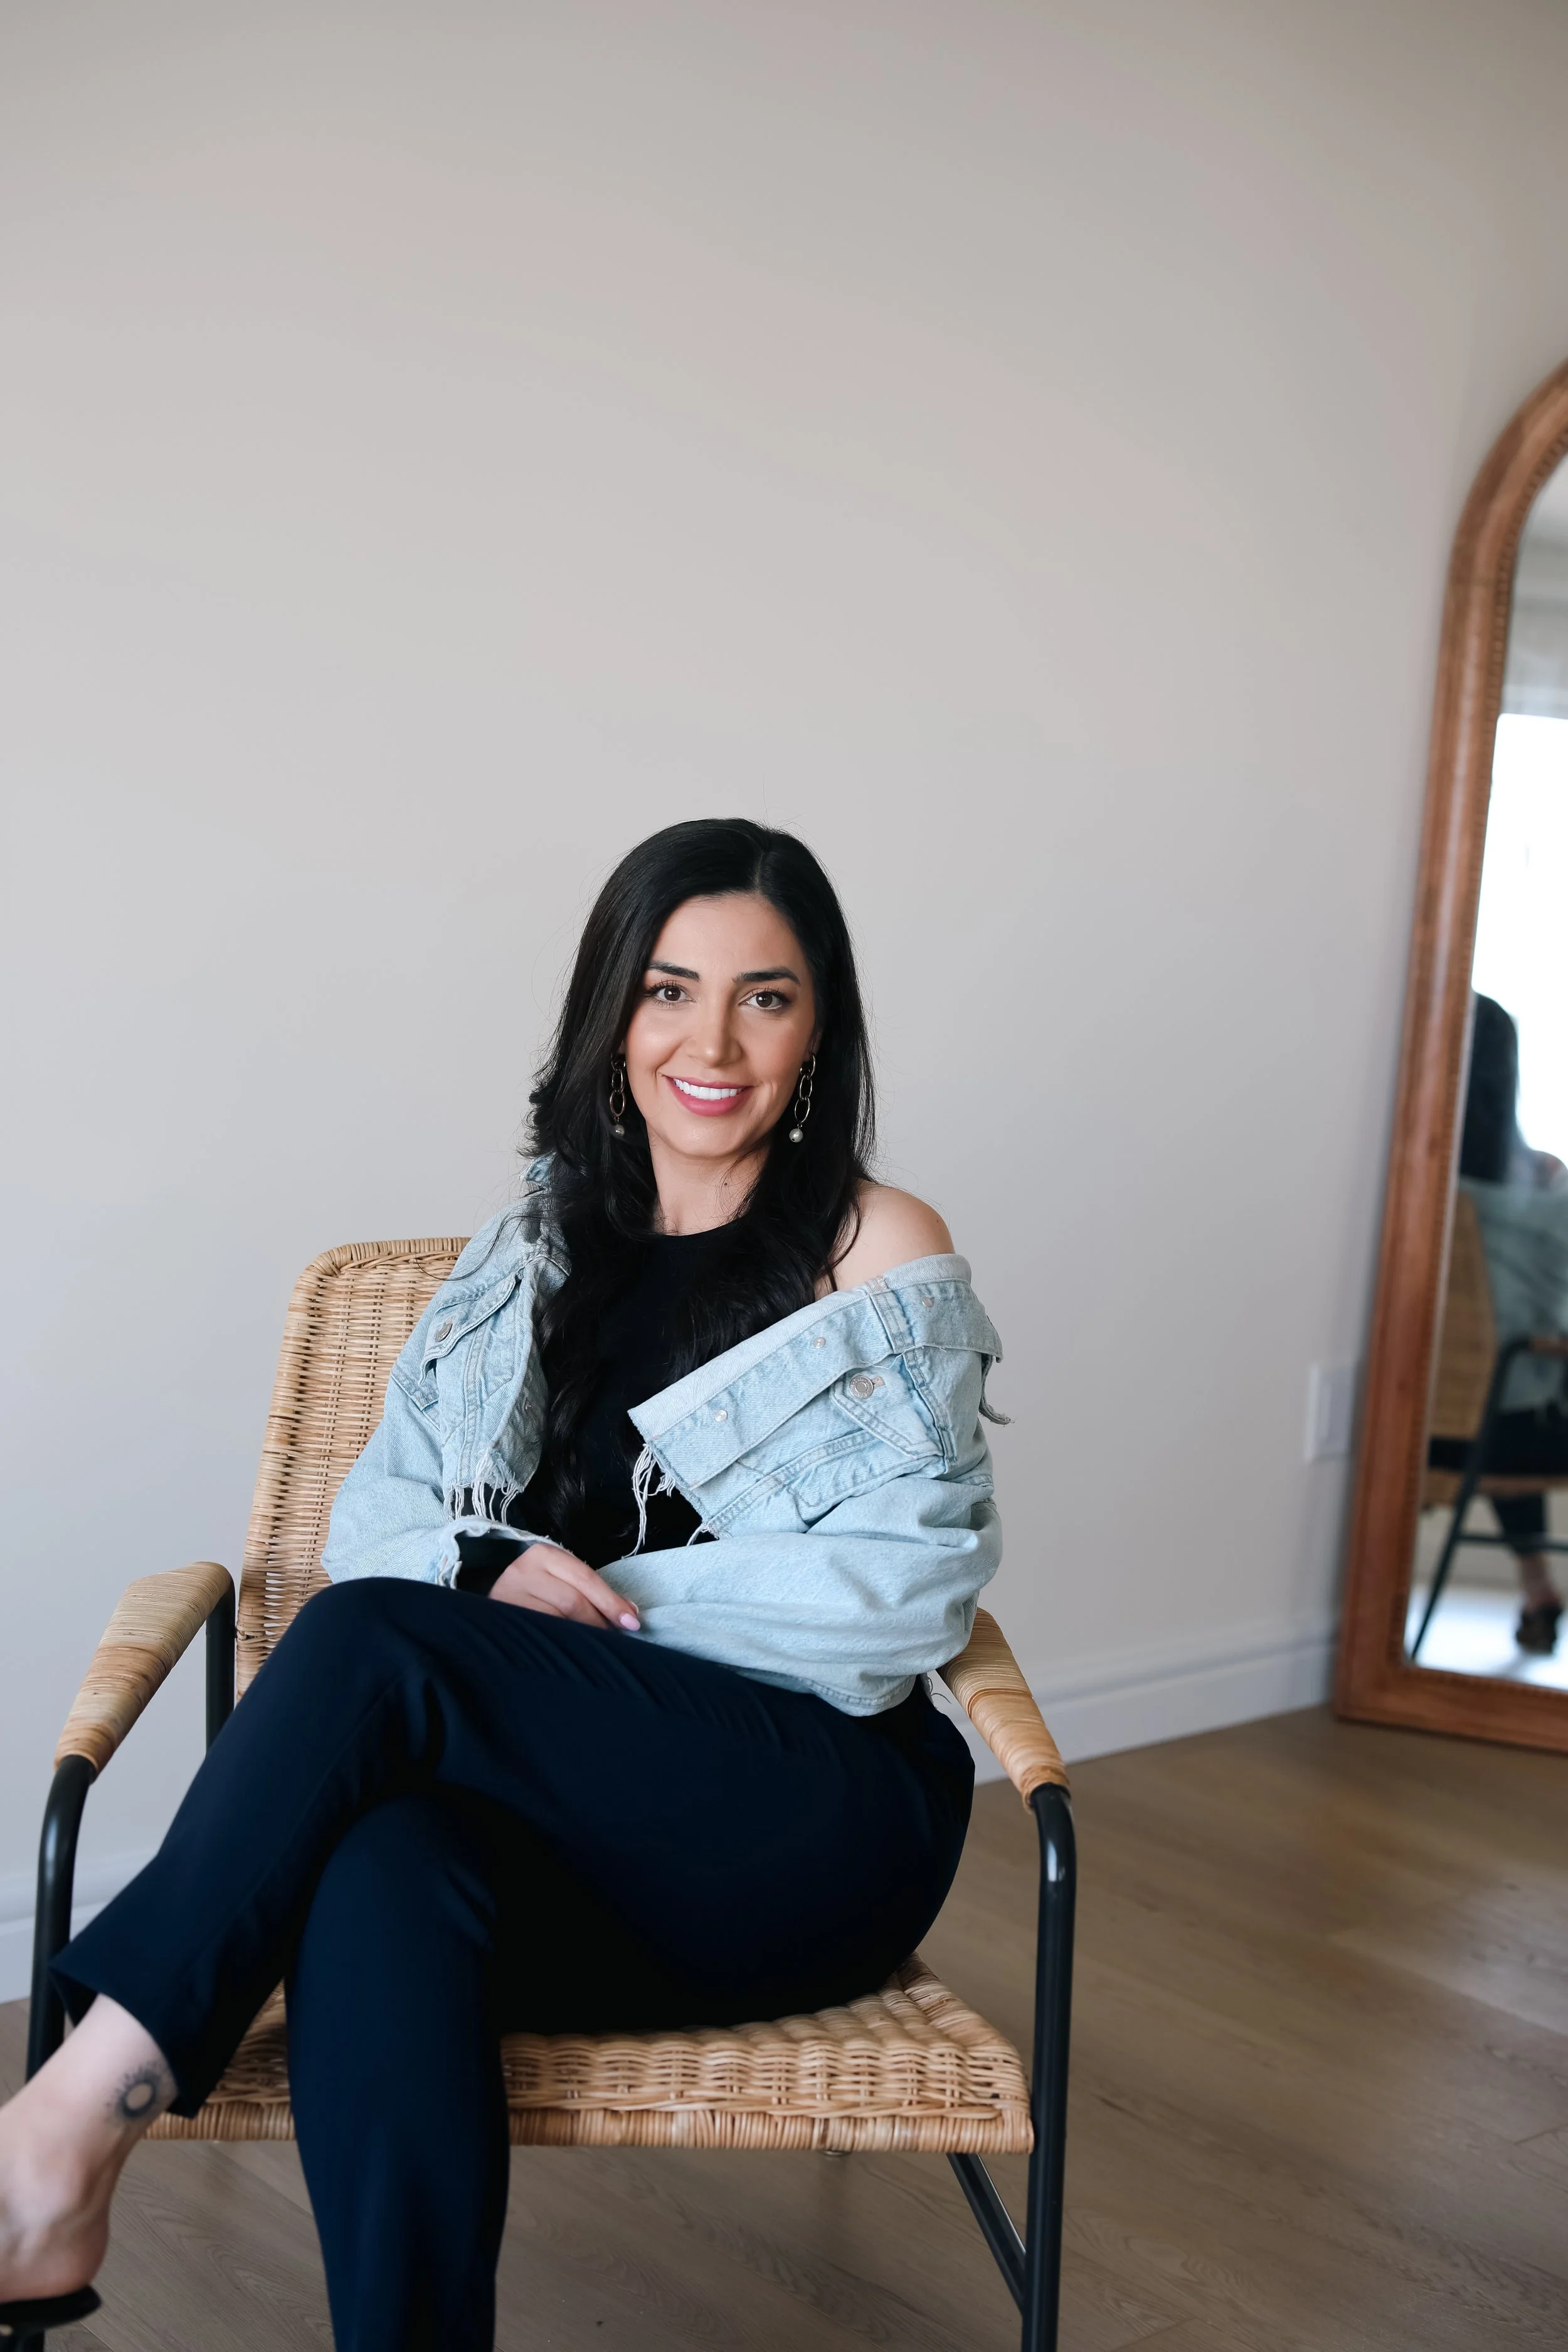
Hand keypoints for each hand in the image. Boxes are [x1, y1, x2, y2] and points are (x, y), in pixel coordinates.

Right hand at [488, 1542, 640, 1631]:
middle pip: (572, 1601)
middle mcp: (523, 1571)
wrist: (488, 1610)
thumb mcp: (562, 1581)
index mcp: (543, 1554)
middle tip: (615, 1638)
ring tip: (595, 1645)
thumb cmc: (536, 1593)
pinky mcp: (501, 1621)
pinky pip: (540, 1634)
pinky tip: (571, 1651)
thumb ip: (590, 1592)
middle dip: (599, 1621)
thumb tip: (629, 1612)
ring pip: (557, 1621)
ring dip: (582, 1636)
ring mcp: (508, 1596)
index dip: (611, 1601)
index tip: (632, 1620)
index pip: (585, 1578)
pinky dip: (560, 1644)